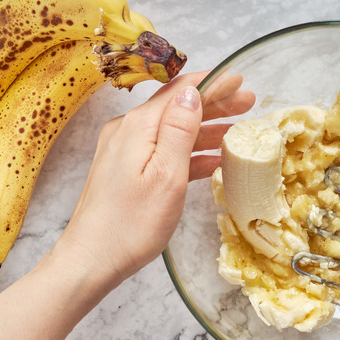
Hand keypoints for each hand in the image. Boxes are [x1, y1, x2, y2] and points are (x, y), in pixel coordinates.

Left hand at [53, 71, 254, 290]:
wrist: (91, 260)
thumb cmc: (131, 224)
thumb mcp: (166, 175)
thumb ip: (180, 130)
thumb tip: (191, 92)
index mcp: (138, 127)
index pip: (180, 92)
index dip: (212, 84)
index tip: (239, 79)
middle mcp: (128, 131)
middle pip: (176, 108)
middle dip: (214, 103)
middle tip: (248, 102)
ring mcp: (124, 151)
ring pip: (172, 131)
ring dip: (205, 128)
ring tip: (237, 130)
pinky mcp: (124, 171)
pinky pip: (163, 152)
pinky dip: (189, 153)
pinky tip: (212, 161)